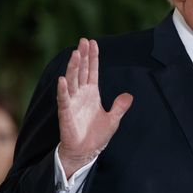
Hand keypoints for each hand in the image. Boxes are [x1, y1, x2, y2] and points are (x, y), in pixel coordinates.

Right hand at [57, 38, 132, 175]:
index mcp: (92, 93)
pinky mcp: (66, 113)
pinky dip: (62, 90)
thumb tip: (129, 96)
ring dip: (73, 67)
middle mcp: (81, 94)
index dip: (92, 58)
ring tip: (75, 53)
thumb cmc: (96, 135)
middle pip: (81, 71)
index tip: (92, 43)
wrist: (85, 151)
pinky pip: (63, 99)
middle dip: (82, 56)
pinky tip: (63, 79)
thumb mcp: (113, 120)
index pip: (92, 71)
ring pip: (72, 81)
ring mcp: (72, 102)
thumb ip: (120, 107)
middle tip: (83, 41)